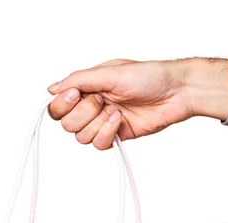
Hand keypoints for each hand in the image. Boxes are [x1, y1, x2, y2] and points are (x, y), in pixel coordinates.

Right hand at [47, 58, 227, 148]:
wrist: (175, 93)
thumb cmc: (148, 76)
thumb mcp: (110, 73)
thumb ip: (79, 80)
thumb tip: (52, 88)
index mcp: (87, 87)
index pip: (59, 106)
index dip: (62, 105)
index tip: (76, 95)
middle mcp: (92, 106)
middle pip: (68, 124)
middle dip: (85, 114)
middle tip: (104, 101)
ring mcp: (103, 122)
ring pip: (82, 137)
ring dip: (99, 124)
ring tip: (117, 111)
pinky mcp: (115, 136)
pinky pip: (98, 145)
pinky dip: (107, 134)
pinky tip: (121, 122)